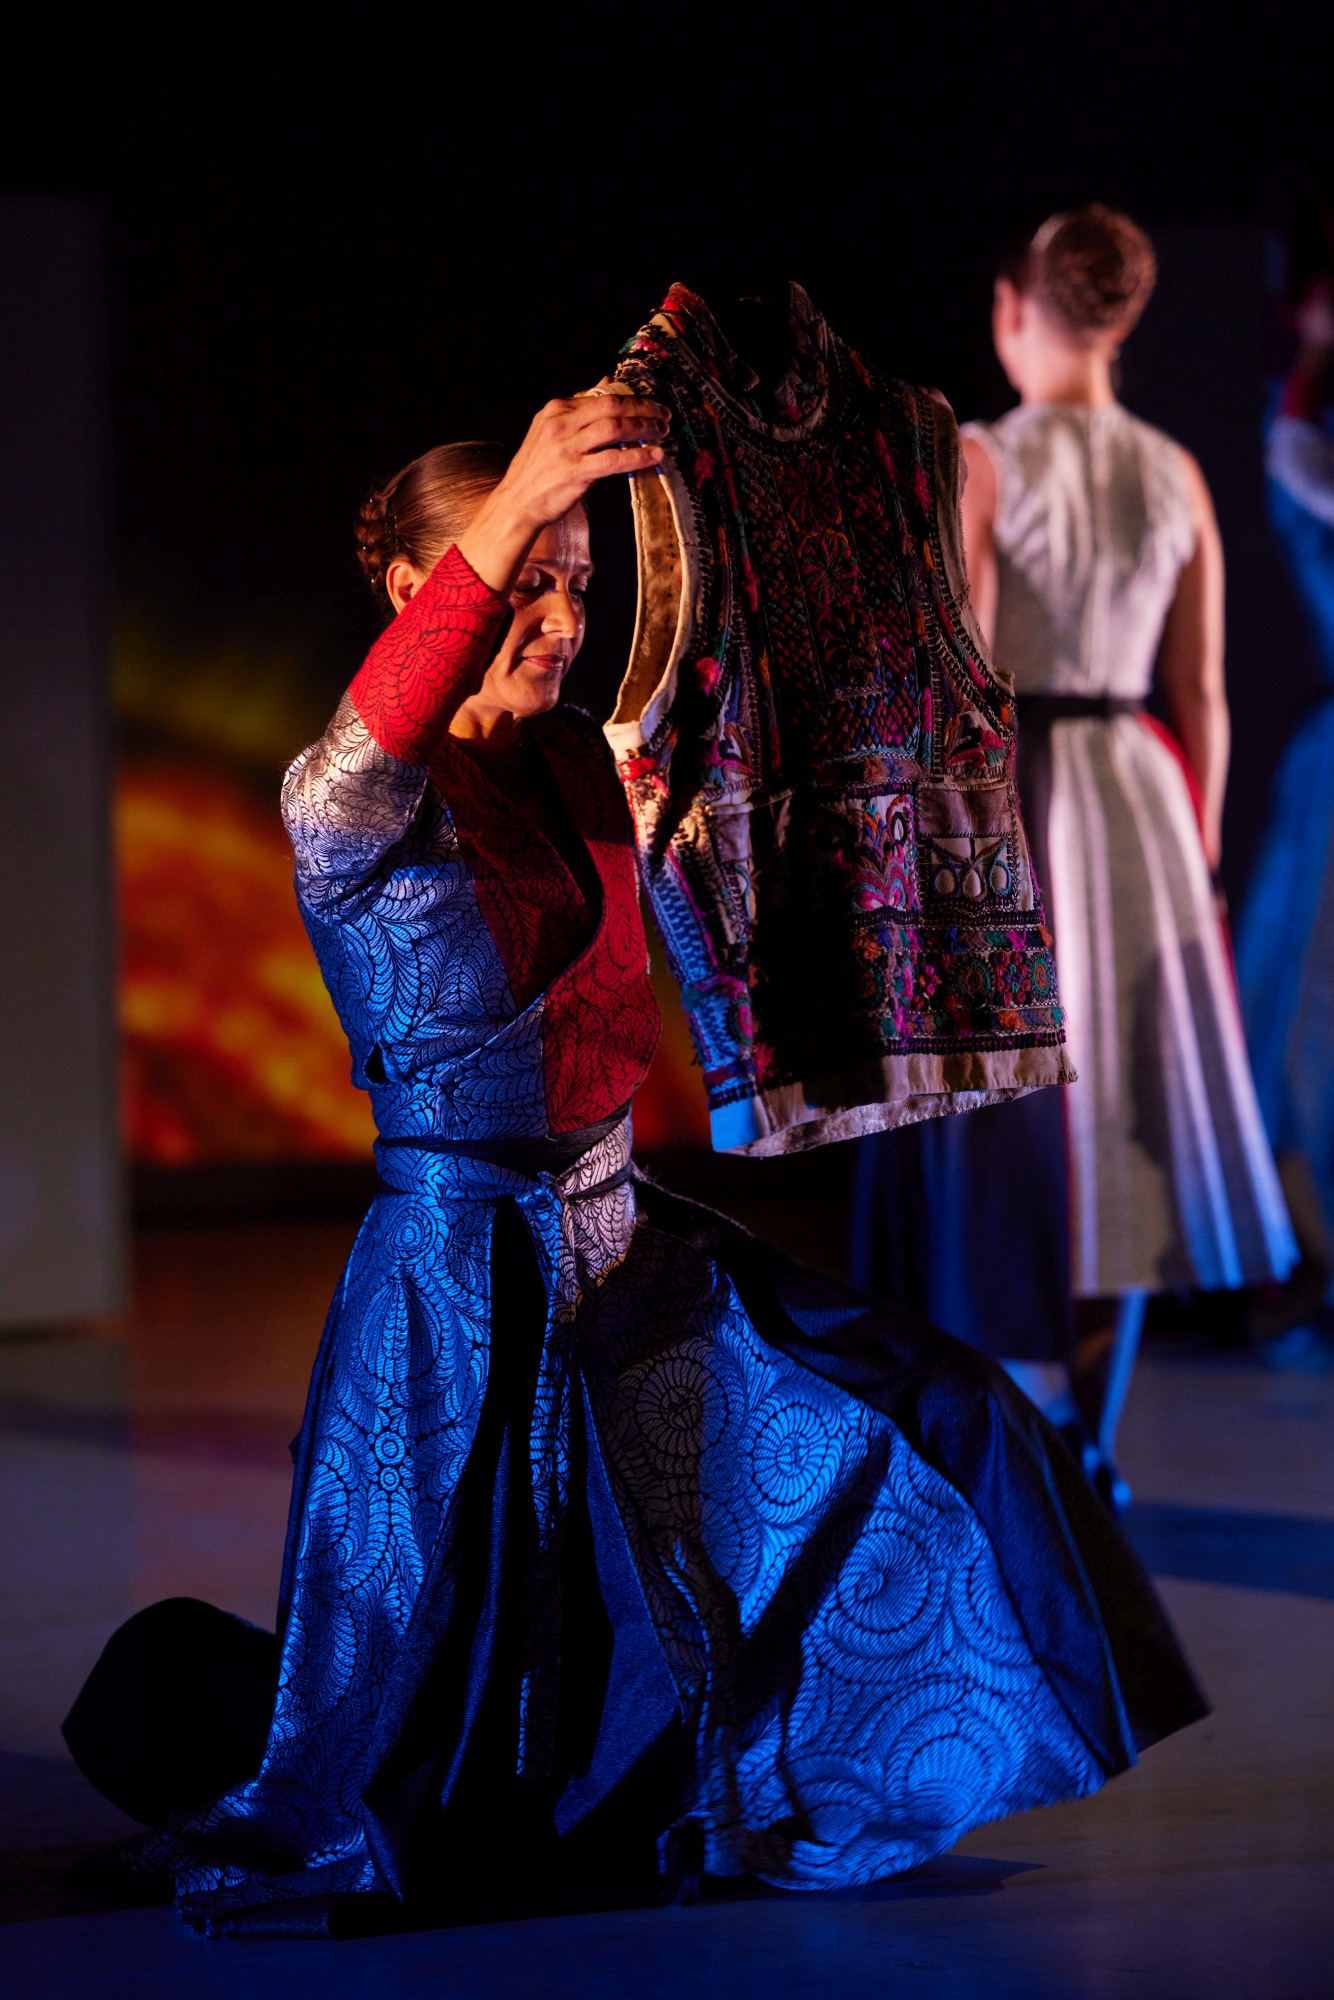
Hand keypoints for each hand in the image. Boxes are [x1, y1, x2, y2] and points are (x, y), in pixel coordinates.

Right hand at [457, 393, 668, 596]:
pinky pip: (614, 459)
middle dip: (643, 408)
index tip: (650, 404)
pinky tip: (654, 456)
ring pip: (614, 428)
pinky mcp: (575, 472)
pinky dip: (638, 456)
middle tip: (664, 415)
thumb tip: (606, 382)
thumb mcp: (550, 429)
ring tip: (662, 433)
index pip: (601, 396)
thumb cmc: (537, 469)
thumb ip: (579, 407)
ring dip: (644, 428)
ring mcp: (567, 448)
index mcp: (556, 409)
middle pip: (611, 406)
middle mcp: (561, 424)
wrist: (516, 503)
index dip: (631, 398)